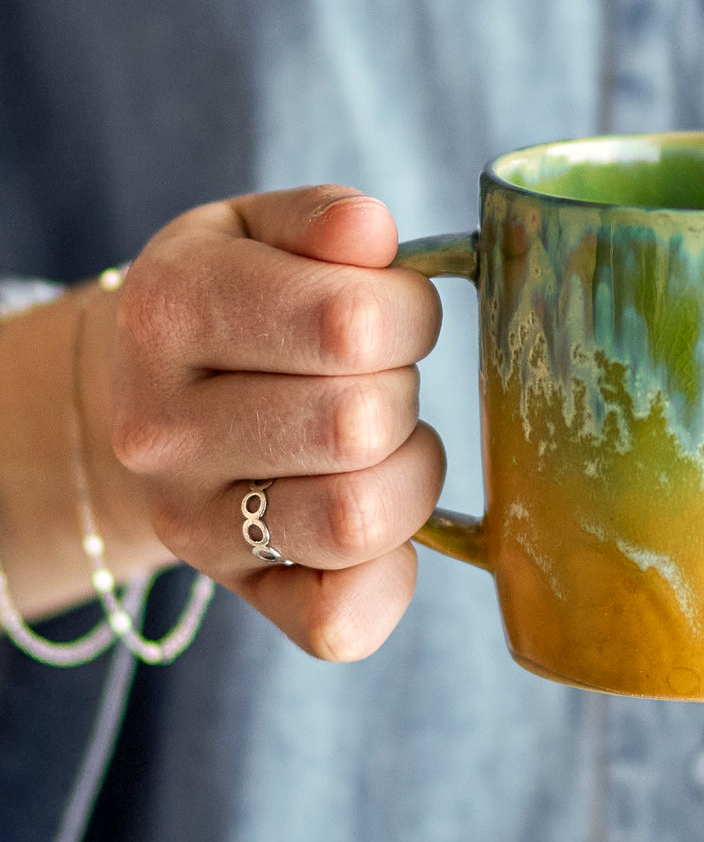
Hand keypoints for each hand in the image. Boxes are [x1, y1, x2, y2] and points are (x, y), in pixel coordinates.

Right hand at [107, 186, 443, 660]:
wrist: (157, 396)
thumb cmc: (239, 301)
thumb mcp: (261, 232)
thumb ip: (323, 220)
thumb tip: (368, 231)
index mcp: (171, 311)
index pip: (350, 321)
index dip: (408, 311)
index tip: (391, 312)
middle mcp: (162, 429)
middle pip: (359, 422)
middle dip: (402, 388)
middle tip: (378, 378)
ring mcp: (193, 524)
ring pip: (359, 520)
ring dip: (409, 471)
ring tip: (382, 441)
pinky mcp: (239, 593)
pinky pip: (344, 620)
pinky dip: (390, 576)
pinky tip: (380, 523)